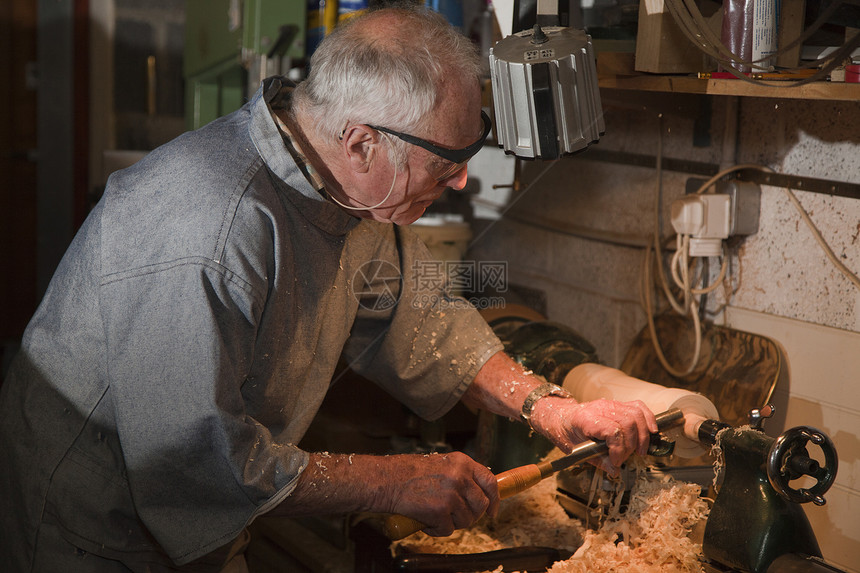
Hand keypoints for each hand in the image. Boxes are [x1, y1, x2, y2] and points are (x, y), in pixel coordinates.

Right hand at [380, 452, 499, 536]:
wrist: (387, 480)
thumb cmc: (410, 473)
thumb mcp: (442, 464)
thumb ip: (461, 475)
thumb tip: (478, 494)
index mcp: (462, 462)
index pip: (490, 481)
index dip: (494, 499)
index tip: (492, 510)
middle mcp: (460, 477)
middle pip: (481, 504)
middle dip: (473, 515)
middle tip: (458, 517)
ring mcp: (451, 494)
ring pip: (466, 520)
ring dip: (452, 523)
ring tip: (435, 514)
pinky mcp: (440, 511)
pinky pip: (448, 530)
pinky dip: (437, 530)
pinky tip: (425, 520)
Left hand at [531, 396, 657, 474]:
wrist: (561, 417)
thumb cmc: (567, 433)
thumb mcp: (576, 450)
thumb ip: (598, 460)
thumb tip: (616, 471)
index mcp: (586, 419)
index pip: (613, 431)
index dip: (618, 450)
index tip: (616, 462)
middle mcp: (600, 408)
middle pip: (628, 423)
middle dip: (630, 445)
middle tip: (625, 458)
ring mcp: (610, 404)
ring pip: (636, 414)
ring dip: (642, 435)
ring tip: (640, 450)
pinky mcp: (618, 404)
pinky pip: (638, 407)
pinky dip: (648, 419)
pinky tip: (652, 432)